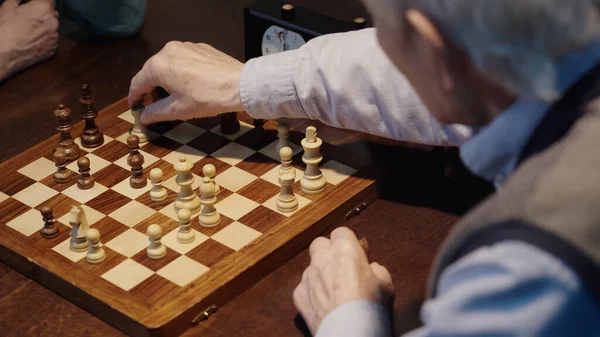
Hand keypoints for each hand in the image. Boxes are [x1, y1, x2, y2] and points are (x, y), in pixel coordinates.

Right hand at [0, 0, 58, 80]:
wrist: (4, 55)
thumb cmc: (5, 28)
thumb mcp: (8, 6)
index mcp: (44, 9)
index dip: (41, 1)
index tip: (34, 3)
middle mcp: (54, 22)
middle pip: (52, 13)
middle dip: (44, 13)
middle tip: (29, 17)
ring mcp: (55, 38)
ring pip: (53, 27)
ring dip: (45, 26)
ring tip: (30, 31)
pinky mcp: (54, 51)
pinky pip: (51, 40)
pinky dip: (45, 39)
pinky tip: (33, 41)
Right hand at [128, 41, 244, 123]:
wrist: (239, 85)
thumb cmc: (207, 98)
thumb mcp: (178, 109)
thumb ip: (156, 112)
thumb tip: (143, 116)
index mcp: (158, 65)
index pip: (138, 82)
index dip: (134, 97)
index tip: (135, 106)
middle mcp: (168, 50)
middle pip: (152, 71)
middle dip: (151, 88)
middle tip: (154, 104)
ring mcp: (185, 46)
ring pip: (168, 63)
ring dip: (166, 79)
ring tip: (174, 95)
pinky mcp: (200, 47)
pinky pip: (183, 59)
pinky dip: (181, 71)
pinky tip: (190, 84)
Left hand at [293, 227, 394, 334]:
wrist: (349, 330)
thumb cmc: (369, 306)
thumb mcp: (386, 283)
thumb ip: (376, 269)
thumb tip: (371, 269)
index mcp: (344, 248)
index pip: (341, 232)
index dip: (348, 242)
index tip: (353, 253)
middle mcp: (322, 257)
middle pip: (319, 244)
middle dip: (327, 252)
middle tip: (340, 267)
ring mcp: (307, 275)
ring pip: (311, 267)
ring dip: (320, 274)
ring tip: (334, 293)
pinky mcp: (298, 294)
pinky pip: (304, 288)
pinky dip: (312, 294)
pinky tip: (324, 306)